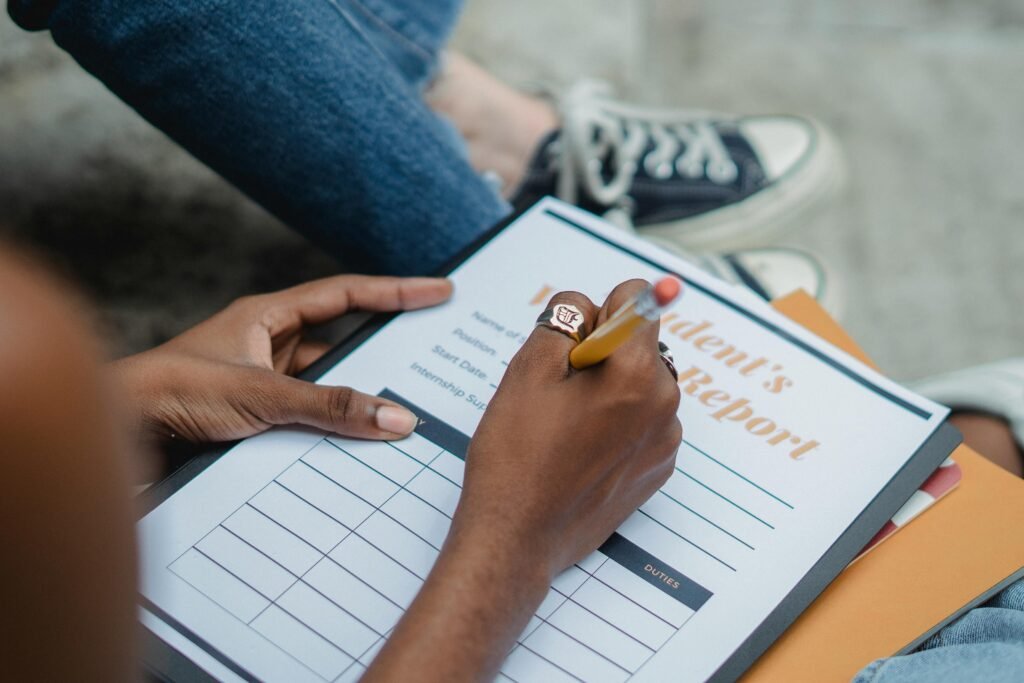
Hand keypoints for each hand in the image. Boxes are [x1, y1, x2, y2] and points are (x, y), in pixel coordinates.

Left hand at [110, 275, 451, 443]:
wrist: (119, 431)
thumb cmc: (173, 391)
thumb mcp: (261, 396)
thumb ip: (330, 408)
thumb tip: (395, 418)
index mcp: (269, 316)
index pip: (347, 294)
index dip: (396, 290)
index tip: (439, 291)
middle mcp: (268, 344)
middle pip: (343, 341)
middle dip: (386, 350)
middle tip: (433, 356)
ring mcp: (262, 381)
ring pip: (326, 386)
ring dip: (354, 401)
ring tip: (401, 414)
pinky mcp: (254, 417)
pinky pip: (308, 418)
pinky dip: (330, 429)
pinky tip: (353, 447)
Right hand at [454, 279, 682, 578]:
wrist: (516, 539)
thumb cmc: (516, 455)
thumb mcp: (527, 370)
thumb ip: (563, 320)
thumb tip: (588, 305)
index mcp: (638, 373)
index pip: (637, 299)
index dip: (596, 310)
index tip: (571, 343)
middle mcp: (665, 404)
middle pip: (638, 344)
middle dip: (601, 353)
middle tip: (557, 393)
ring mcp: (665, 442)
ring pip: (639, 384)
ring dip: (608, 389)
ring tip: (563, 427)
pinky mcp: (657, 470)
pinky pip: (641, 423)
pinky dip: (615, 424)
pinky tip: (577, 451)